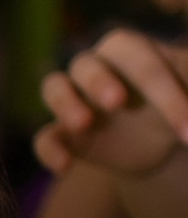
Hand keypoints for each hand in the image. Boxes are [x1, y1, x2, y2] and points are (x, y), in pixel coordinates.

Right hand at [34, 27, 187, 182]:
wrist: (163, 139)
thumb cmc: (181, 103)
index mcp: (131, 51)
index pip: (142, 63)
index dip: (165, 94)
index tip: (187, 130)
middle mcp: (95, 69)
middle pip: (86, 64)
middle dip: (100, 81)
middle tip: (118, 103)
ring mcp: (75, 101)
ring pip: (54, 87)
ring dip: (65, 103)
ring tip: (83, 123)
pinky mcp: (65, 134)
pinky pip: (45, 137)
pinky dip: (49, 149)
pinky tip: (65, 167)